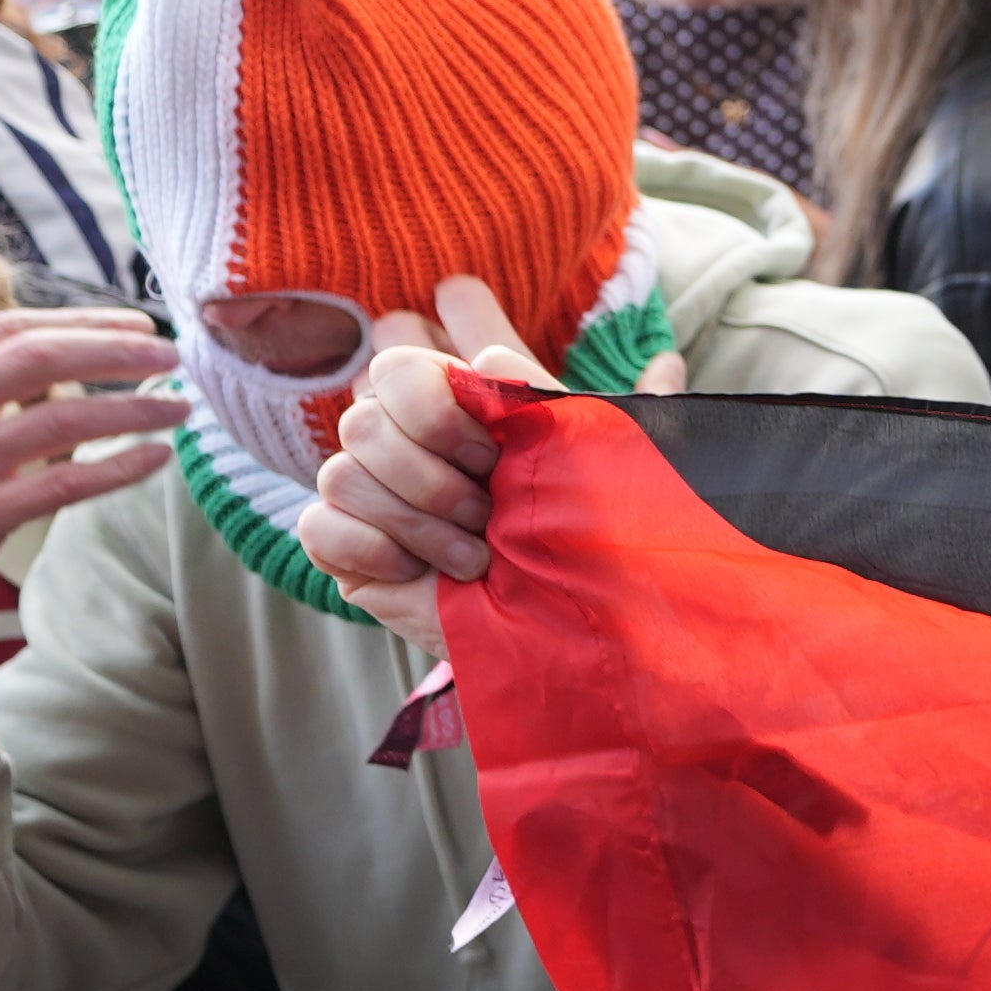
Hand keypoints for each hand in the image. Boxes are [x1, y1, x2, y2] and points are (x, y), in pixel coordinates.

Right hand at [0, 310, 186, 671]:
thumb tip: (18, 325)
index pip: (4, 329)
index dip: (80, 321)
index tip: (134, 324)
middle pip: (35, 359)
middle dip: (115, 351)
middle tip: (171, 353)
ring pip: (59, 420)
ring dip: (131, 409)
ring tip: (177, 407)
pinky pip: (62, 484)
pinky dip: (118, 467)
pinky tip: (155, 458)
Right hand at [301, 279, 681, 642]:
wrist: (571, 637)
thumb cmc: (591, 546)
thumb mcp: (615, 473)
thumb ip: (634, 416)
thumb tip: (670, 362)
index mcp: (462, 410)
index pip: (404, 353)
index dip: (442, 397)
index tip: (496, 444)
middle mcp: (407, 443)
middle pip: (367, 411)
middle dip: (435, 466)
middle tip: (490, 506)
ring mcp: (371, 496)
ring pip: (342, 471)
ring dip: (420, 518)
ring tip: (478, 554)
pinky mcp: (347, 551)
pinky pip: (320, 526)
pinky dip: (377, 548)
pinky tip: (423, 573)